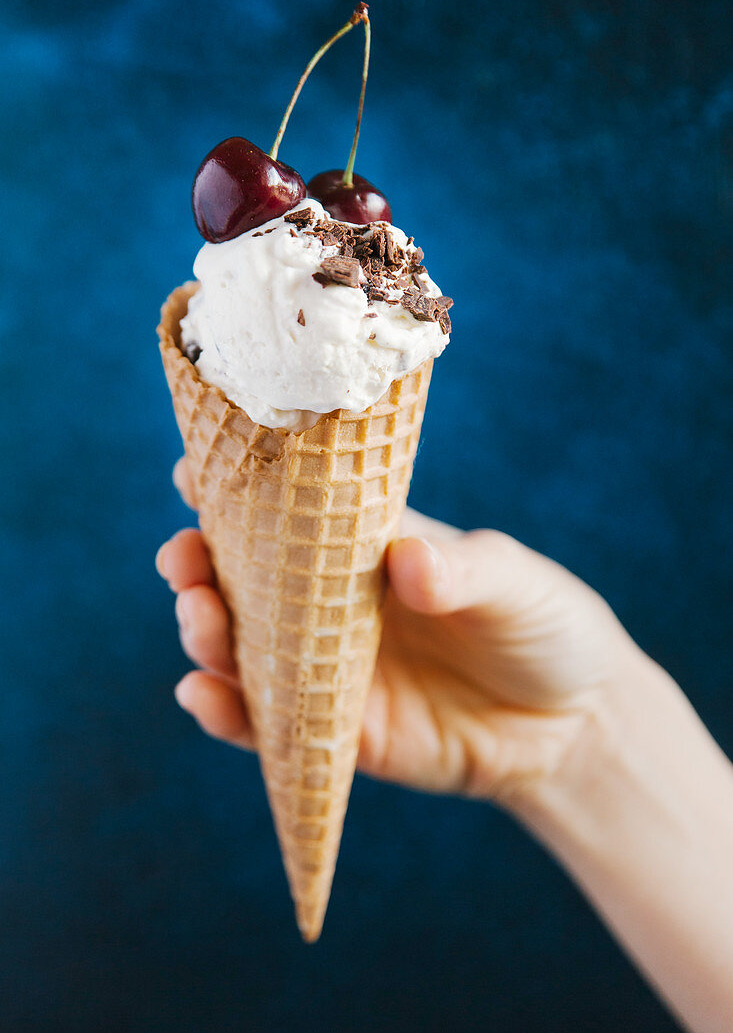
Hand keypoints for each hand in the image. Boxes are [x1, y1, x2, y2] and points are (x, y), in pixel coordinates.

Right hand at [156, 458, 641, 805]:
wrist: (575, 724)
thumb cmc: (545, 624)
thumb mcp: (514, 581)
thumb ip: (462, 569)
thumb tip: (405, 562)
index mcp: (367, 547)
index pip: (291, 510)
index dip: (237, 490)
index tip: (192, 472)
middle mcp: (333, 604)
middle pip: (244, 579)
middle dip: (198, 563)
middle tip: (183, 557)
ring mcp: (329, 669)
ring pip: (242, 649)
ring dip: (204, 631)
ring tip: (198, 616)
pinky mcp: (337, 732)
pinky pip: (267, 725)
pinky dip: (226, 712)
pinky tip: (202, 694)